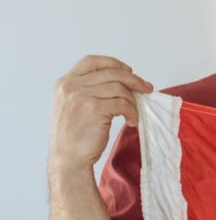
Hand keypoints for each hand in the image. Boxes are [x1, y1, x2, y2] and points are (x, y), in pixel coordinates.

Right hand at [49, 56, 151, 172]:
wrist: (68, 158)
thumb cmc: (74, 134)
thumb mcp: (73, 104)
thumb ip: (89, 89)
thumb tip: (124, 79)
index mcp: (65, 82)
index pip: (91, 61)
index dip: (113, 63)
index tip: (129, 70)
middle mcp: (70, 86)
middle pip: (112, 73)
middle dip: (134, 80)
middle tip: (147, 89)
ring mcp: (81, 96)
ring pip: (120, 89)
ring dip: (133, 101)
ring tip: (134, 114)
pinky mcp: (94, 109)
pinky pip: (123, 104)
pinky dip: (132, 112)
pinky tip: (131, 121)